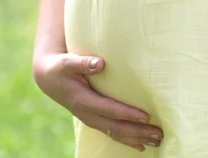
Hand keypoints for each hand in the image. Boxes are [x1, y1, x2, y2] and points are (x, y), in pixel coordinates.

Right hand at [33, 53, 163, 151]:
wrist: (48, 79)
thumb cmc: (60, 67)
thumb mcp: (67, 62)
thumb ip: (82, 62)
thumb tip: (99, 63)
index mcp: (83, 100)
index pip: (109, 110)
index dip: (127, 114)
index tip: (145, 116)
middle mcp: (88, 114)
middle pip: (116, 127)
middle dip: (138, 131)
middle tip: (158, 133)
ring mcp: (91, 119)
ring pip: (116, 134)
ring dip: (136, 138)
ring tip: (156, 140)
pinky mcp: (94, 120)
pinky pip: (112, 133)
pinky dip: (128, 140)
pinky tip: (142, 145)